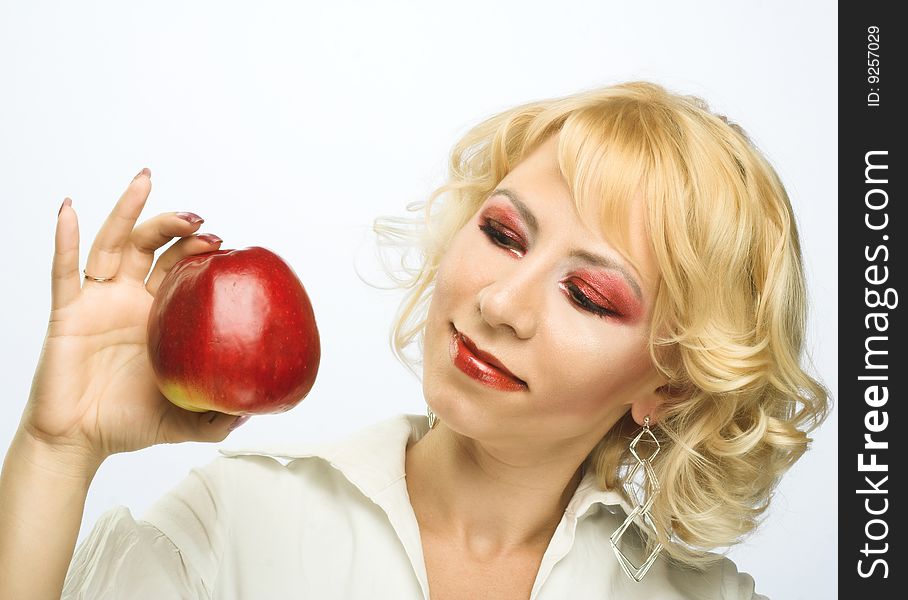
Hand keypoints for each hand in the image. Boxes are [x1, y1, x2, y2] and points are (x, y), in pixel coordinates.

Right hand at [19, 168, 243, 463]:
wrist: (82, 441)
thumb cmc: (130, 423)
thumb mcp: (188, 420)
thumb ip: (221, 416)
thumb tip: (258, 411)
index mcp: (160, 316)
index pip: (182, 269)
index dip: (200, 250)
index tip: (223, 242)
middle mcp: (130, 300)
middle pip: (152, 247)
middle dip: (175, 226)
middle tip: (200, 219)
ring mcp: (98, 302)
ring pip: (113, 244)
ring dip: (129, 212)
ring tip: (146, 182)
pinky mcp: (68, 312)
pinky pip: (64, 271)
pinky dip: (66, 238)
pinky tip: (70, 210)